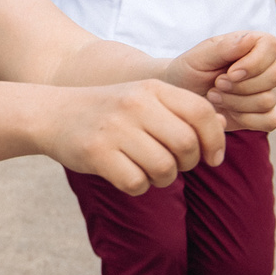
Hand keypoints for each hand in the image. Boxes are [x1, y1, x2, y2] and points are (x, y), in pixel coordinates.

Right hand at [39, 78, 228, 193]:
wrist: (52, 114)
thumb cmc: (109, 111)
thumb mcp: (144, 98)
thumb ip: (181, 109)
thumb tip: (222, 125)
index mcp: (152, 88)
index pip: (202, 113)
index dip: (215, 140)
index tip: (212, 158)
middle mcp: (135, 104)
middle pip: (186, 144)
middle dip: (188, 164)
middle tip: (175, 165)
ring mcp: (114, 129)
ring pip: (164, 168)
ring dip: (164, 179)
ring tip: (150, 172)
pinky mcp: (96, 154)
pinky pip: (136, 183)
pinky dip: (138, 187)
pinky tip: (128, 175)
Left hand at [162, 31, 275, 132]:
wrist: (182, 95)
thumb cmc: (190, 71)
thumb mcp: (200, 57)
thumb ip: (225, 47)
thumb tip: (250, 39)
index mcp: (254, 44)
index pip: (272, 46)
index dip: (254, 62)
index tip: (229, 73)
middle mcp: (266, 66)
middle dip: (241, 86)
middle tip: (216, 85)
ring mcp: (268, 91)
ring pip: (269, 100)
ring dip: (237, 102)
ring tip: (214, 96)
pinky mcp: (265, 114)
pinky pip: (270, 120)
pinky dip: (246, 120)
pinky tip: (227, 113)